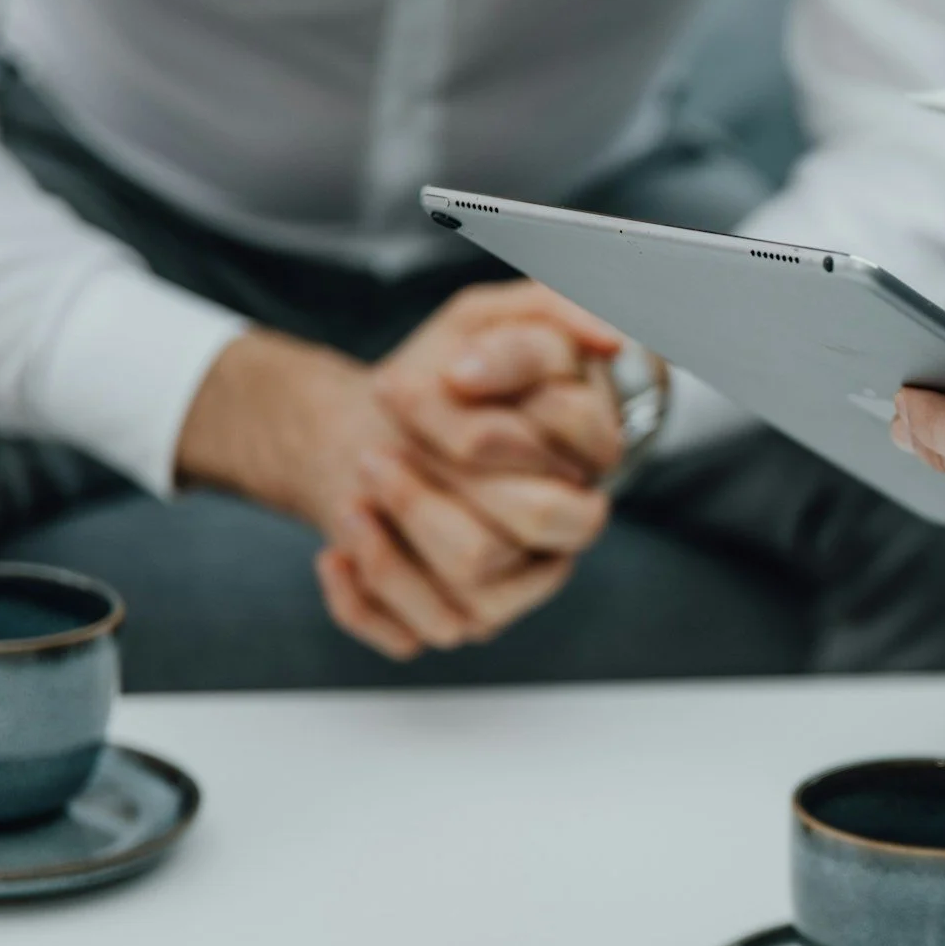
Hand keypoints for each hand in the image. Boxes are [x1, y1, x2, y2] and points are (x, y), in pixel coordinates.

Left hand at [175, 283, 625, 659]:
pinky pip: (421, 632)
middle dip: (456, 464)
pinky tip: (335, 554)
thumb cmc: (437, 379)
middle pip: (541, 514)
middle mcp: (566, 522)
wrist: (366, 429)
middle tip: (386, 437)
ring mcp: (518, 580)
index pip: (578, 430)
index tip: (449, 369)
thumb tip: (609, 342)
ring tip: (359, 485)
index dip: (509, 397)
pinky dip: (365, 595)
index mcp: (589, 451)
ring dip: (401, 530)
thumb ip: (549, 313)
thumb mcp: (485, 319)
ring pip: (476, 579)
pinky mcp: (460, 618)